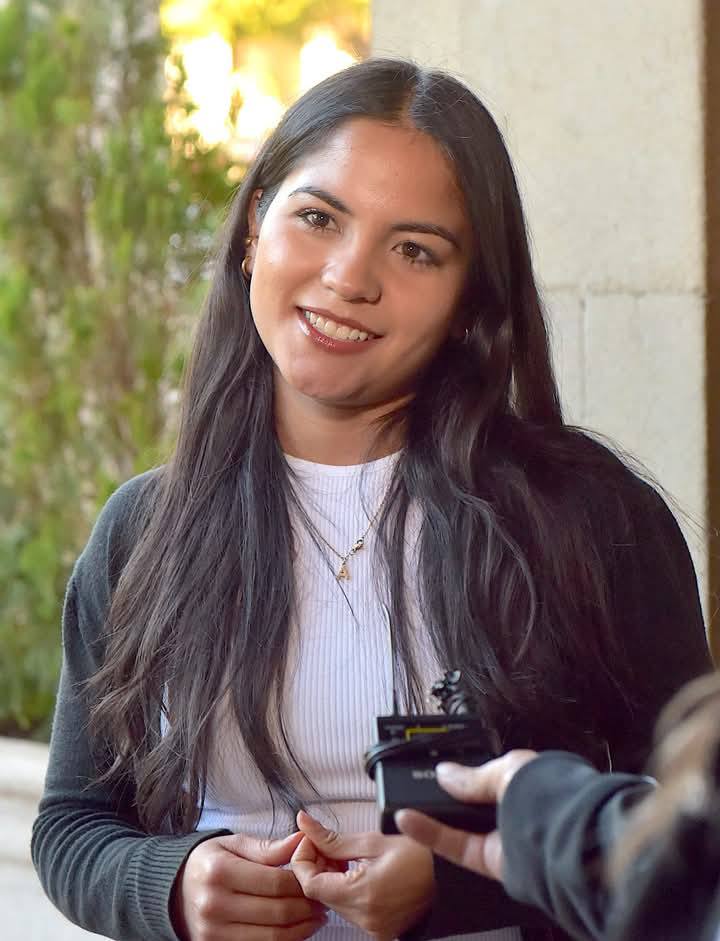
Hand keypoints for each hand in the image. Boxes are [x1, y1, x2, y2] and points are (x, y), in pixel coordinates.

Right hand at [171, 831, 326, 940]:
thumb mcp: (234, 845)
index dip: (303, 883)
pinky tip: (297, 929)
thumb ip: (268, 847)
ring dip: (302, 928)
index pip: (275, 882)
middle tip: (322, 899)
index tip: (317, 879)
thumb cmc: (210, 862)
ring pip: (273, 937)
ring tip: (315, 915)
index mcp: (219, 872)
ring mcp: (214, 932)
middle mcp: (214, 905)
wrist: (175, 890)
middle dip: (307, 907)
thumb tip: (302, 841)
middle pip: (276, 912)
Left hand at [291, 811, 433, 939]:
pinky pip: (349, 911)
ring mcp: (372, 929)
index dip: (303, 859)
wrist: (452, 879)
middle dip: (317, 865)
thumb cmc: (422, 857)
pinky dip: (345, 889)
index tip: (311, 840)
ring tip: (348, 857)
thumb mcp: (374, 841)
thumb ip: (334, 838)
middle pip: (319, 894)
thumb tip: (306, 824)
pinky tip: (357, 872)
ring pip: (332, 902)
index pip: (309, 884)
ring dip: (331, 877)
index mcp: (363, 895)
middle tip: (330, 844)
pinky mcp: (379, 931)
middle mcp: (365, 920)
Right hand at [395, 750, 537, 880]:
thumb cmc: (548, 793)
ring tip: (405, 797)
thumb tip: (444, 773)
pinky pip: (454, 845)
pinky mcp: (489, 860)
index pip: (488, 775)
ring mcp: (501, 836)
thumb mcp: (505, 769)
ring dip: (433, 813)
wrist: (562, 834)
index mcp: (524, 781)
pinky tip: (409, 819)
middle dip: (446, 793)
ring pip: (459, 825)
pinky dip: (429, 834)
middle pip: (471, 802)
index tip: (438, 766)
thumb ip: (471, 775)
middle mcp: (513, 809)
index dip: (464, 772)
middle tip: (417, 782)